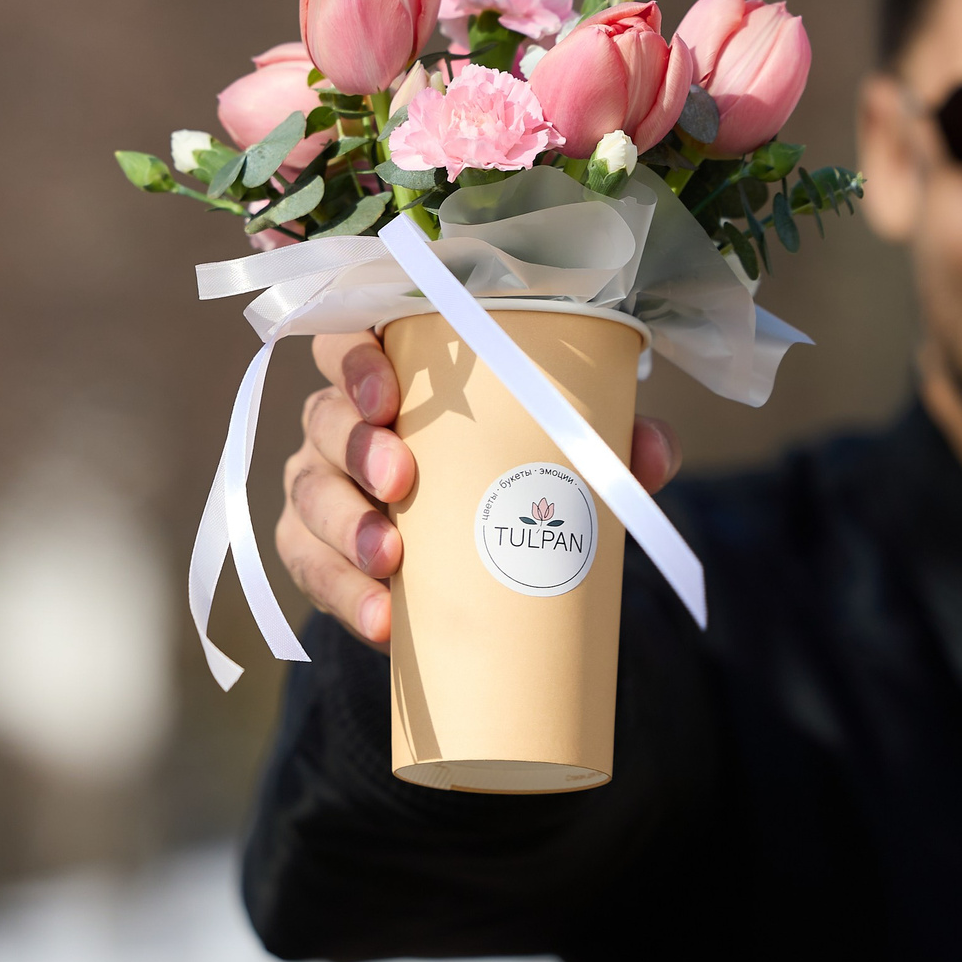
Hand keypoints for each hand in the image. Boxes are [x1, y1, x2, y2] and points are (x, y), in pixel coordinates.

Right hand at [278, 331, 684, 649]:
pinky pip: (308, 567)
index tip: (389, 397)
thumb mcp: (556, 443)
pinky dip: (341, 595)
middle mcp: (339, 418)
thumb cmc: (509, 463)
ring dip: (344, 528)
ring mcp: (319, 482)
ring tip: (391, 563)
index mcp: (389, 370)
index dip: (354, 362)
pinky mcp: (314, 549)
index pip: (347, 341)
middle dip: (357, 448)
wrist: (478, 550)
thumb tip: (653, 454)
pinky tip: (380, 620)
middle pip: (324, 418)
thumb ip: (603, 440)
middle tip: (401, 481)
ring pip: (308, 494)